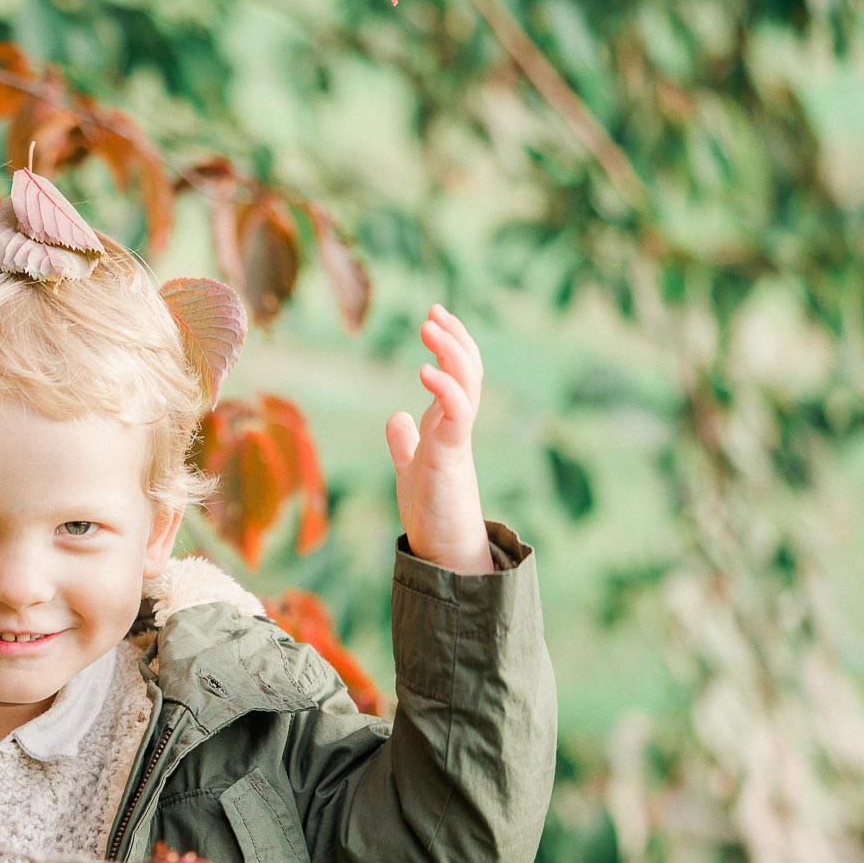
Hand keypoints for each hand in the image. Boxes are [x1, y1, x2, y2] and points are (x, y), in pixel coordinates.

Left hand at [385, 304, 492, 574]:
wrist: (443, 553)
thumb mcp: (410, 469)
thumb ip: (405, 443)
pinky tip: (425, 370)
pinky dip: (445, 389)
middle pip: (468, 369)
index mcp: (446, 425)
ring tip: (430, 326)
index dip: (450, 342)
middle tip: (433, 309)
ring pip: (468, 384)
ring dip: (451, 352)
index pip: (457, 372)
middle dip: (453, 337)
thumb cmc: (431, 513)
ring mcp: (456, 440)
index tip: (433, 315)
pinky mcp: (452, 458)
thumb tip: (395, 417)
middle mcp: (456, 427)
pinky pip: (458, 415)